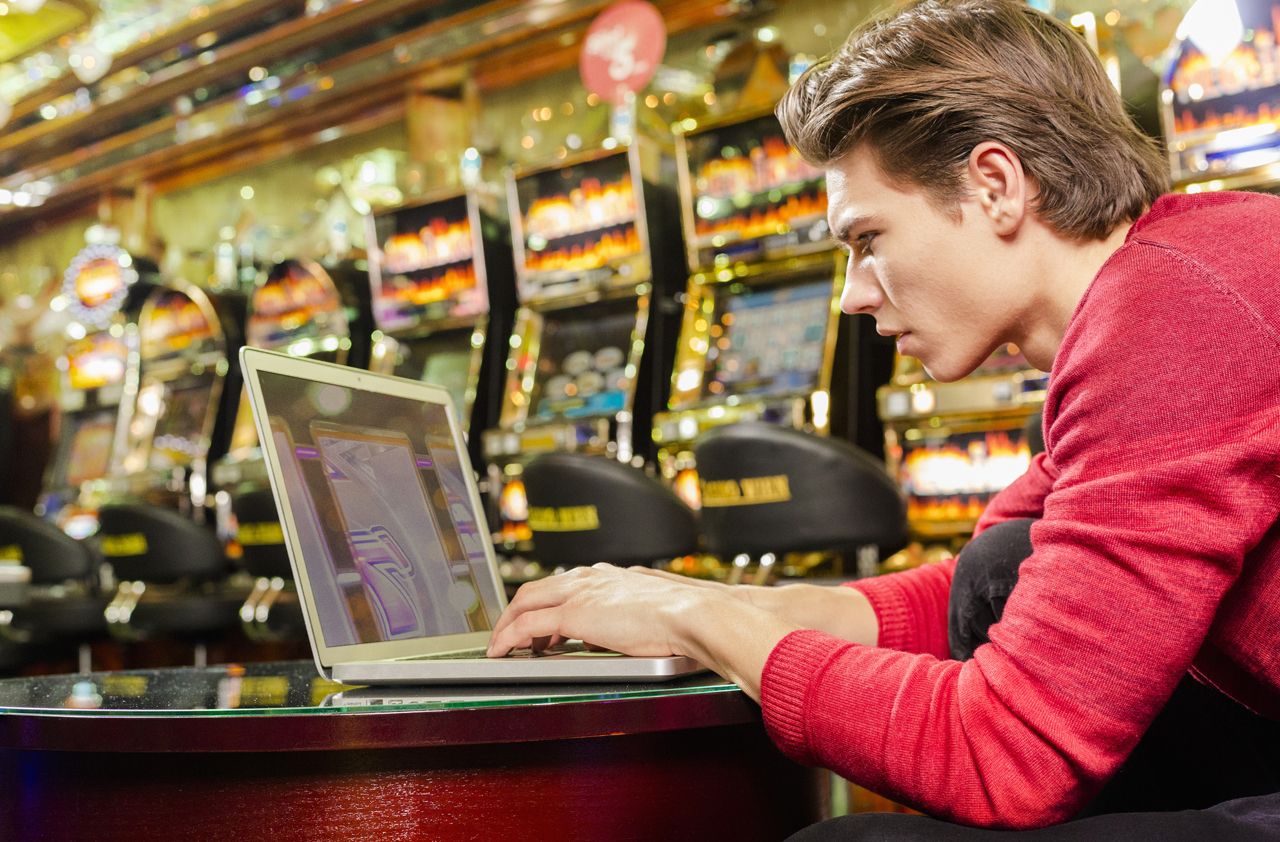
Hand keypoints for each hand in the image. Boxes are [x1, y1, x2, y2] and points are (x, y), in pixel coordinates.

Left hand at [487, 563, 712, 658]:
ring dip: (507, 623)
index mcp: (609, 576)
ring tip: (500, 645)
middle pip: (535, 589)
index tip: (539, 623)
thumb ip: (628, 615)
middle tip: (508, 633)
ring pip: (524, 601)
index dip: (545, 602)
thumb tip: (617, 633)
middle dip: (515, 611)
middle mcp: (590, 578)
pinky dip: (508, 637)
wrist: (692, 614)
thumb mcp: (650, 610)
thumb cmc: (684, 617)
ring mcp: (580, 593)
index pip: (563, 583)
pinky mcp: (574, 614)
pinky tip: (501, 651)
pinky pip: (526, 625)